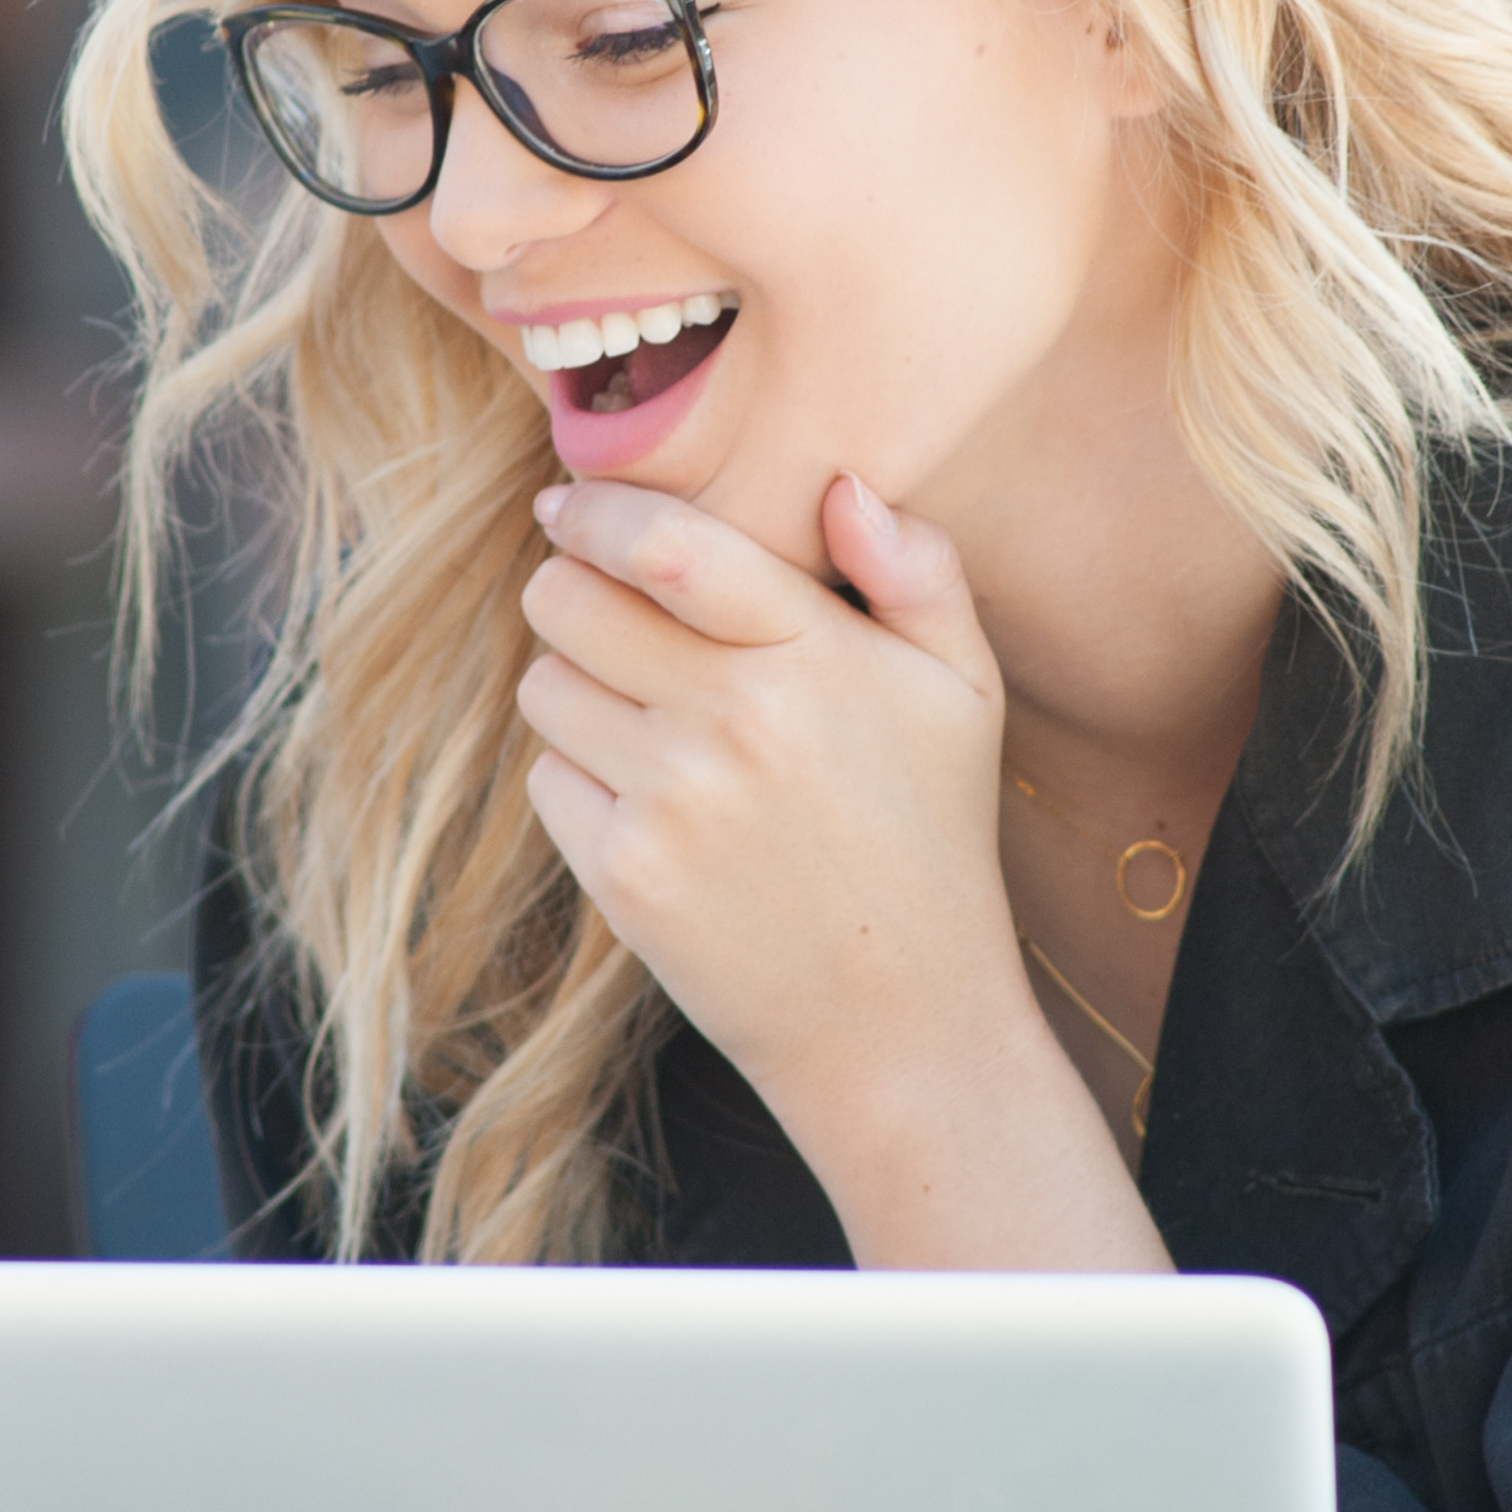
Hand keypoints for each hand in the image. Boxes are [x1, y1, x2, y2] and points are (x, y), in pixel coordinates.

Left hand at [518, 475, 1171, 1267]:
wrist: (903, 1024)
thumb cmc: (930, 842)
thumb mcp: (965, 695)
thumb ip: (919, 572)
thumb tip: (840, 487)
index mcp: (816, 654)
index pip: (665, 544)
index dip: (597, 512)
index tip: (570, 507)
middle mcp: (736, 718)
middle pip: (567, 602)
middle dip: (567, 592)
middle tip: (600, 613)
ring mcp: (673, 800)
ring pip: (546, 687)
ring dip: (574, 687)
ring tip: (642, 722)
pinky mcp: (624, 875)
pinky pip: (549, 779)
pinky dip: (580, 781)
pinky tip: (651, 806)